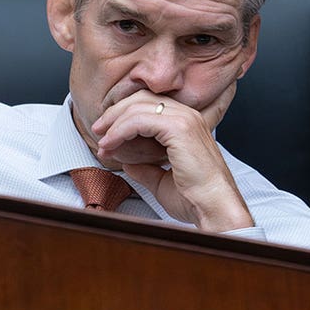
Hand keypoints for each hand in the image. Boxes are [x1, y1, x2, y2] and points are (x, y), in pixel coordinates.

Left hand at [91, 83, 253, 231]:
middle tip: (97, 130)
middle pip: (141, 99)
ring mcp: (185, 119)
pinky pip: (139, 121)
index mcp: (187, 124)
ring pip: (138, 107)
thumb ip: (144, 168)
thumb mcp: (161, 180)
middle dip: (114, 114)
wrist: (213, 210)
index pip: (149, 105)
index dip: (123, 116)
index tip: (105, 134)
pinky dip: (120, 131)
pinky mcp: (179, 128)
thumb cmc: (194, 199)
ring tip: (101, 141)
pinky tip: (110, 145)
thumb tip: (127, 163)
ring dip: (114, 123)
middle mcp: (187, 116)